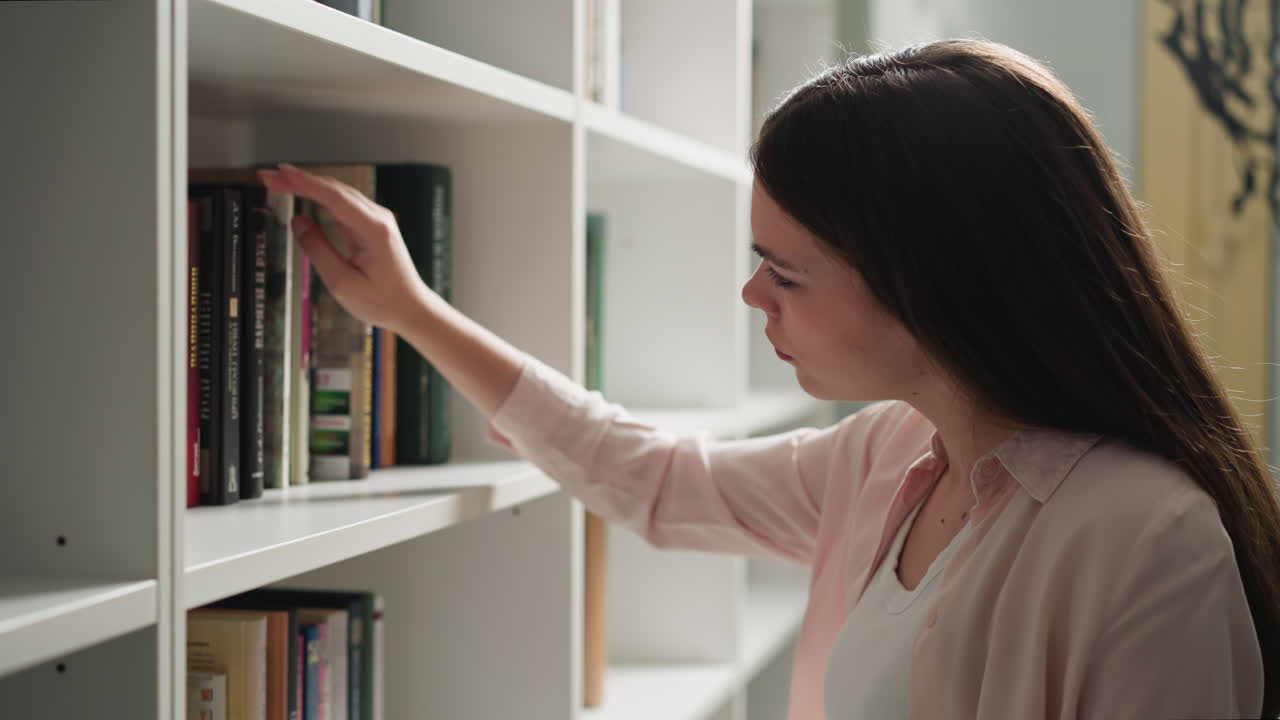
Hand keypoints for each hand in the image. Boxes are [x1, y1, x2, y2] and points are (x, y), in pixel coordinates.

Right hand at [257, 163, 432, 332]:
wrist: (411, 308)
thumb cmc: (383, 301)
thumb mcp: (342, 282)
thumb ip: (318, 250)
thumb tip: (298, 222)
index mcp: (373, 229)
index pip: (333, 196)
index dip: (302, 182)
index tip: (278, 173)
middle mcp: (378, 218)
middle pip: (334, 189)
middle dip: (299, 180)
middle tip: (268, 178)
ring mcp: (378, 220)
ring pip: (339, 193)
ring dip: (308, 185)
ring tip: (279, 183)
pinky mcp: (373, 225)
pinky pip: (344, 203)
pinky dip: (321, 195)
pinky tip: (304, 193)